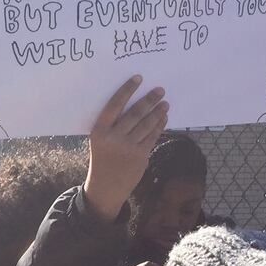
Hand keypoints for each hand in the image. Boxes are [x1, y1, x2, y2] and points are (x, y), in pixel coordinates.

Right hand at [82, 77, 167, 221]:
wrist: (105, 187)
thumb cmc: (103, 159)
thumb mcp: (100, 141)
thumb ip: (113, 125)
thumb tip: (136, 106)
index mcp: (100, 131)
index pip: (115, 104)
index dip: (127, 90)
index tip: (138, 78)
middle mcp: (114, 138)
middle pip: (135, 113)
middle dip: (150, 99)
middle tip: (160, 90)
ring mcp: (128, 148)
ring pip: (147, 124)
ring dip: (158, 111)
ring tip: (165, 103)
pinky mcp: (140, 156)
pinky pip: (153, 136)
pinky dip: (159, 126)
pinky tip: (163, 118)